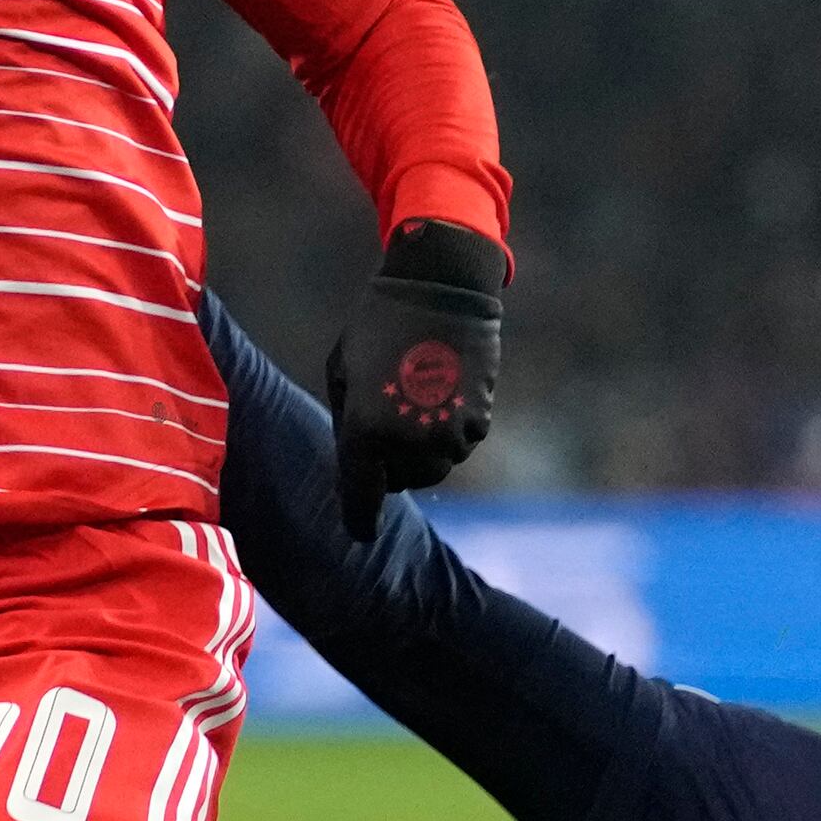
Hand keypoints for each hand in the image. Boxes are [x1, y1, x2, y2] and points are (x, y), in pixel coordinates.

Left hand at [324, 218, 509, 536]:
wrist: (440, 288)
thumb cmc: (377, 326)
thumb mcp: (342, 371)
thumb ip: (345, 424)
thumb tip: (357, 466)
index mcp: (363, 431)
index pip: (360, 498)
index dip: (358, 520)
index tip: (361, 532)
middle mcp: (407, 442)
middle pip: (399, 483)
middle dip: (388, 466)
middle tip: (384, 424)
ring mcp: (447, 436)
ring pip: (432, 470)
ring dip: (419, 451)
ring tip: (411, 402)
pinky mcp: (479, 423)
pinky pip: (458, 447)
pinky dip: (446, 433)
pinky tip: (438, 393)